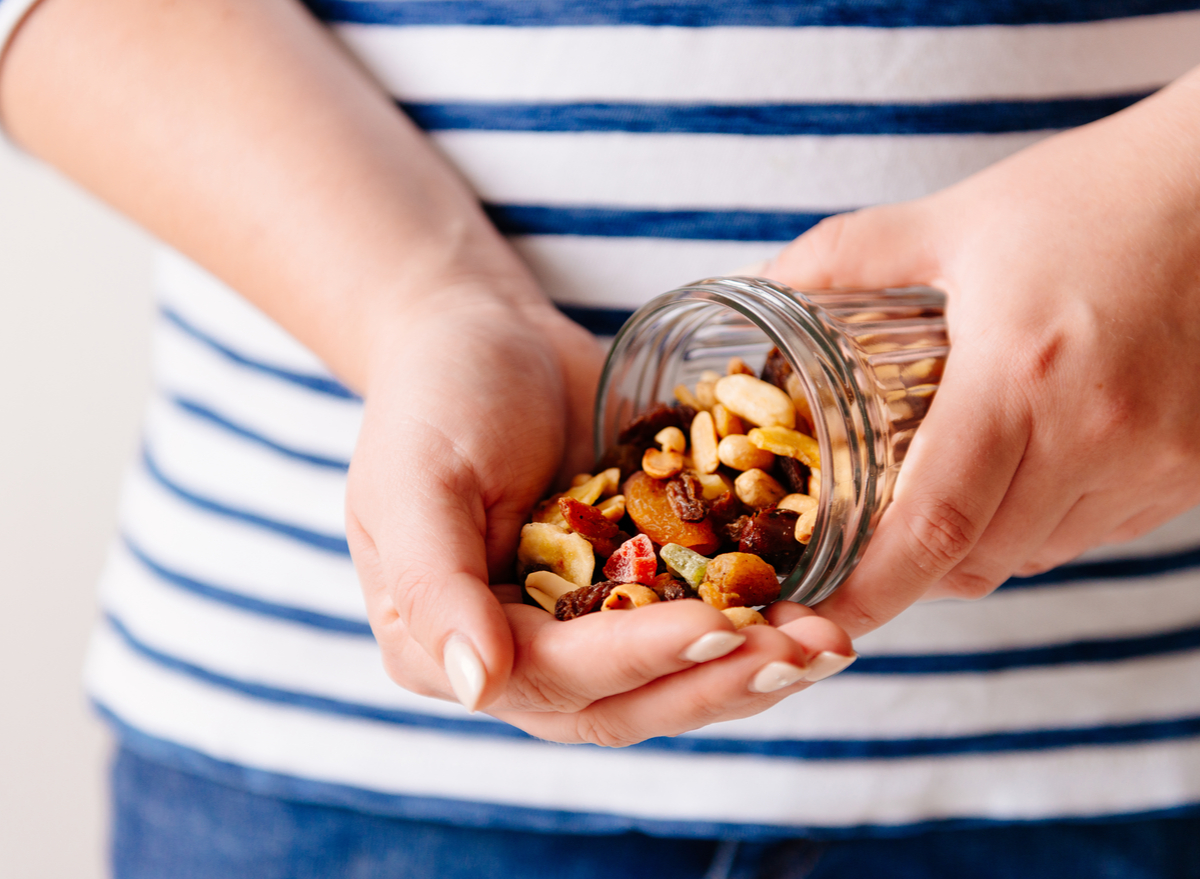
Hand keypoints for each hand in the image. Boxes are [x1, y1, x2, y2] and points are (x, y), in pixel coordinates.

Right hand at [345, 286, 852, 744]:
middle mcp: (520, 655)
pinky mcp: (638, 586)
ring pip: (673, 678)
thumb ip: (432, 587)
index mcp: (448, 647)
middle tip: (802, 653)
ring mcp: (584, 626)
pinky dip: (758, 618)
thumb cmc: (435, 397)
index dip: (639, 660)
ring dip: (752, 666)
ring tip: (828, 642)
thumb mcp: (414, 480)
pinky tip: (820, 603)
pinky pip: (700, 617)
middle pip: (626, 702)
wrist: (486, 336)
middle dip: (717, 682)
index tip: (719, 627)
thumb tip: (478, 689)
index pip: (553, 678)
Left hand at [764, 69, 1199, 637]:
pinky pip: (1097, 532)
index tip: (820, 612)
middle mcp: (1097, 433)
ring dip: (978, 547)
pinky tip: (1022, 475)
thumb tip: (761, 287)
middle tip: (863, 544)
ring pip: (1039, 554)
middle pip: (981, 558)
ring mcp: (1158, 459)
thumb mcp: (952, 222)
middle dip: (912, 570)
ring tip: (940, 500)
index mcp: (1022, 375)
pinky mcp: (1195, 467)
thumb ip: (843, 257)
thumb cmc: (1090, 196)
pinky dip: (1043, 525)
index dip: (871, 590)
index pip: (935, 527)